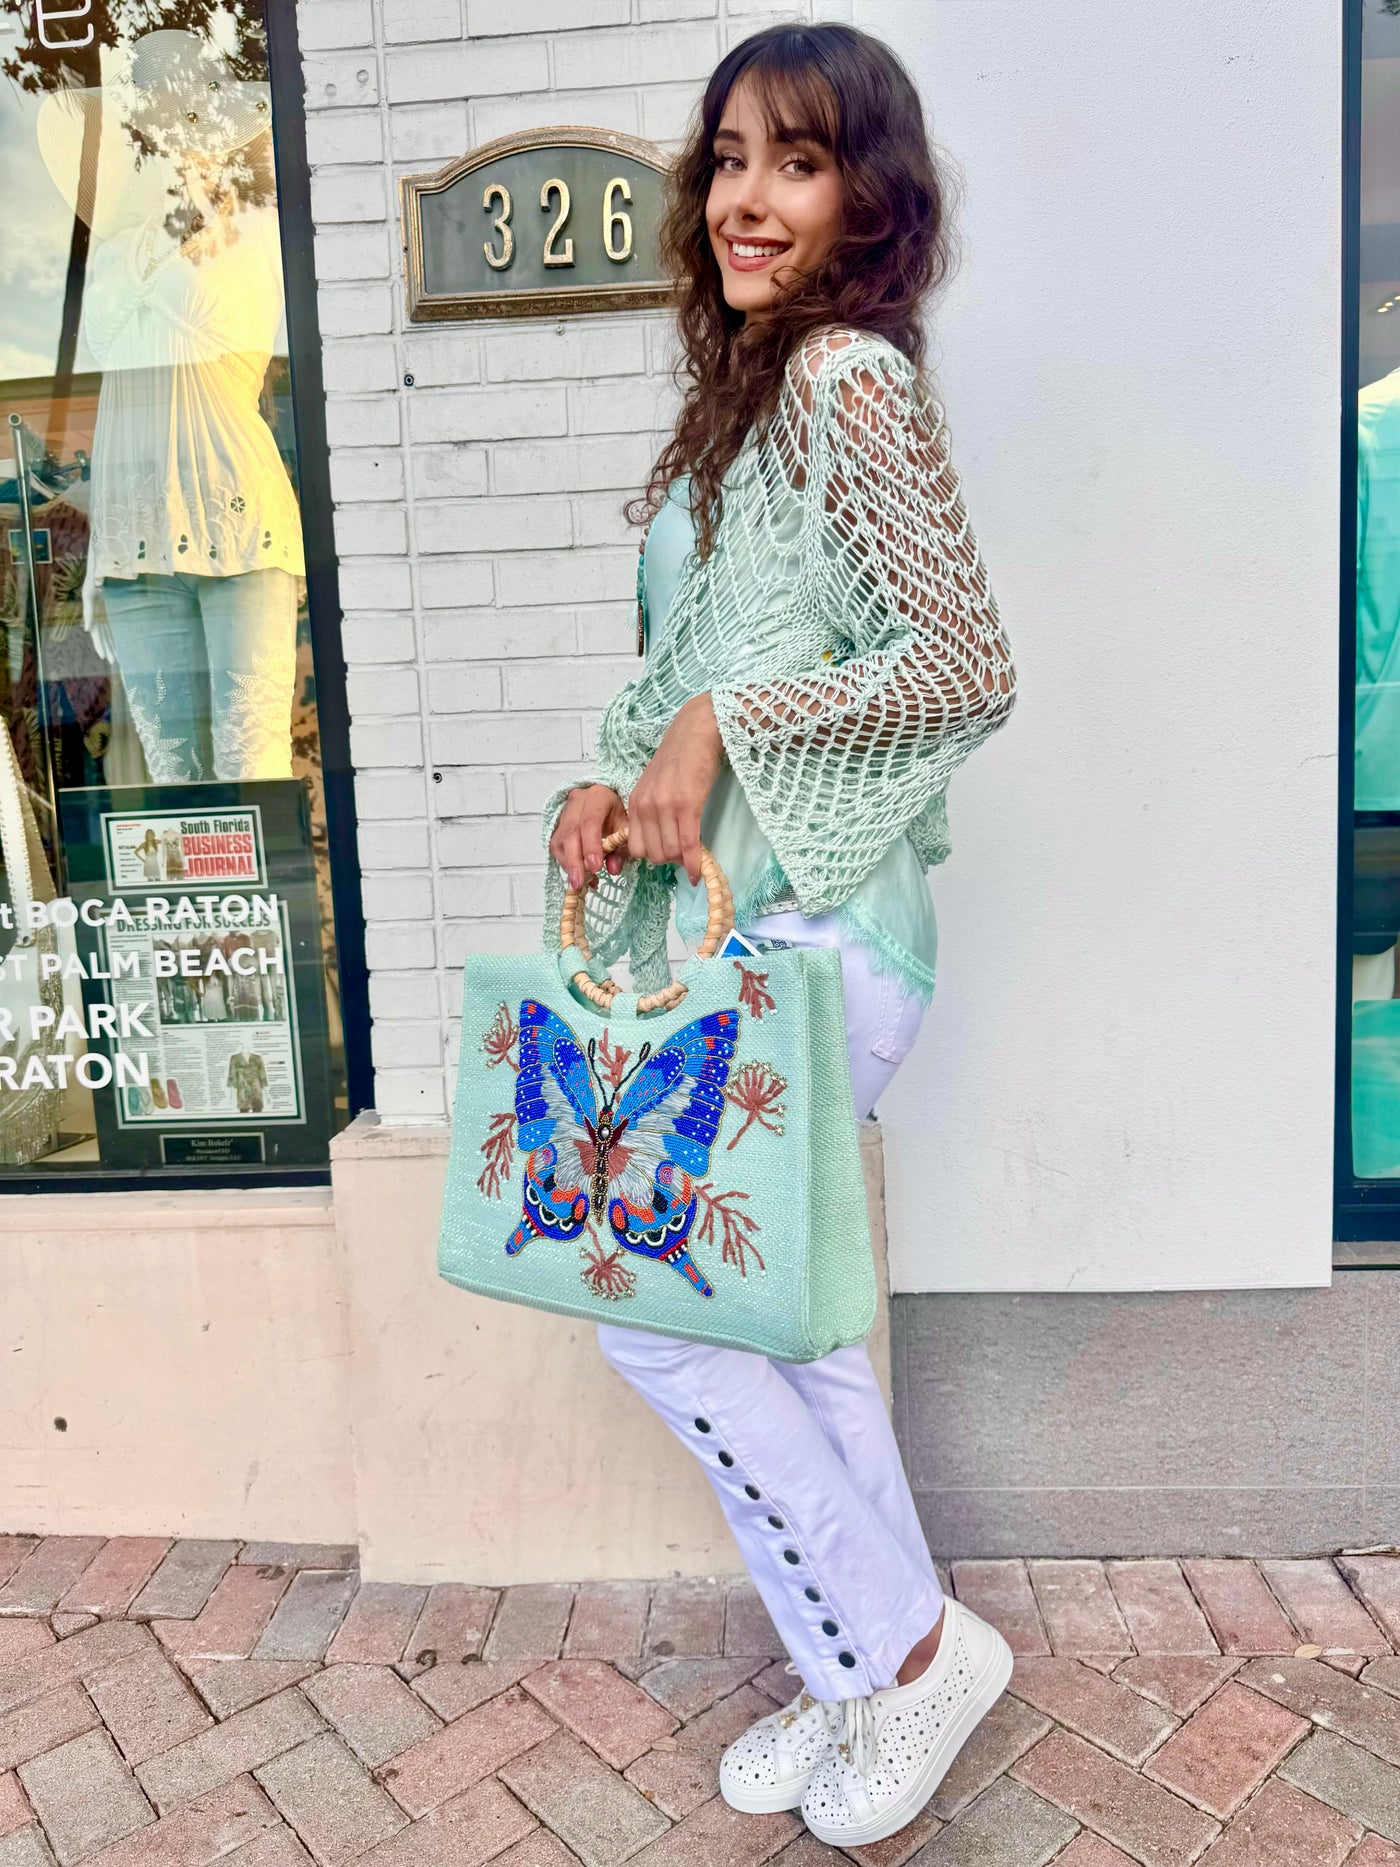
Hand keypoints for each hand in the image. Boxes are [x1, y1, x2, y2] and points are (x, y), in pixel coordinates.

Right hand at [549, 785, 626, 891]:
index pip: (589, 821)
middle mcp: (577, 802)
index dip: (590, 846)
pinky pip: (556, 847)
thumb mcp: (626, 828)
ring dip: (569, 865)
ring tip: (581, 882)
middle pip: (570, 832)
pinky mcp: (557, 826)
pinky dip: (566, 863)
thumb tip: (613, 869)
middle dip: (575, 861)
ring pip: (560, 841)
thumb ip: (621, 849)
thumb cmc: (618, 815)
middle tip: (580, 882)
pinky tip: (578, 874)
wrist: (607, 803)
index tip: (595, 867)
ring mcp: (564, 813)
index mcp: (598, 796)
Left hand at [626, 693, 723, 885]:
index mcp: (635, 802)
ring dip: (683, 861)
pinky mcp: (688, 804)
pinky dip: (694, 863)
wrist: (697, 730)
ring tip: (694, 854)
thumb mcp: (655, 785)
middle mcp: (646, 805)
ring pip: (670, 852)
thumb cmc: (680, 757)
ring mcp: (665, 805)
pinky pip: (688, 844)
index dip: (653, 856)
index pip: (636, 847)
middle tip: (684, 855)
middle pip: (652, 854)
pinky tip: (699, 871)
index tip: (668, 854)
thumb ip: (651, 811)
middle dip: (669, 861)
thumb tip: (660, 841)